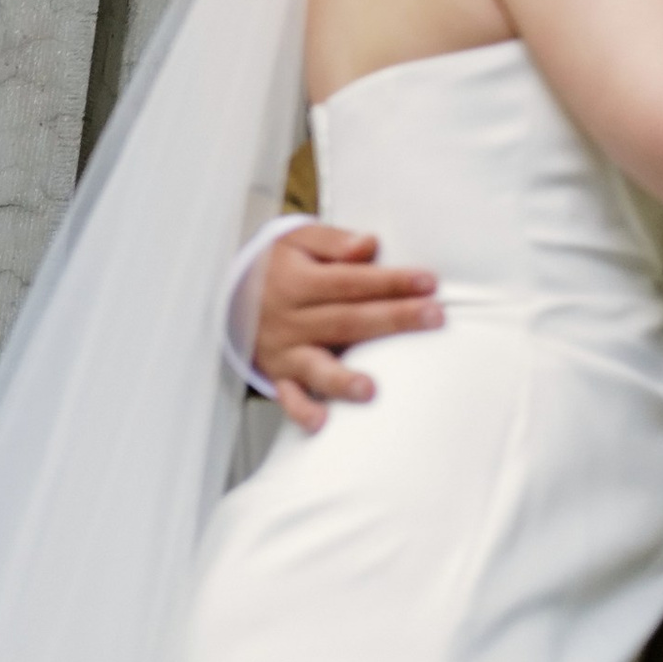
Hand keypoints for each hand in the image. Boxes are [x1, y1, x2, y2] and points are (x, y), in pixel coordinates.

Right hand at [253, 223, 442, 432]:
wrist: (229, 294)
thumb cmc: (276, 265)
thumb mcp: (297, 240)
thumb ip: (333, 242)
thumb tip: (368, 245)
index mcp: (298, 282)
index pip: (351, 281)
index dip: (390, 281)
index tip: (428, 282)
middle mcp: (291, 319)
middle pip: (347, 321)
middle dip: (393, 319)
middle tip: (433, 317)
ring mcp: (285, 351)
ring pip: (317, 366)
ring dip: (343, 379)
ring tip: (370, 389)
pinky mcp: (279, 374)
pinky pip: (289, 397)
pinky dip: (303, 410)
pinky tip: (322, 422)